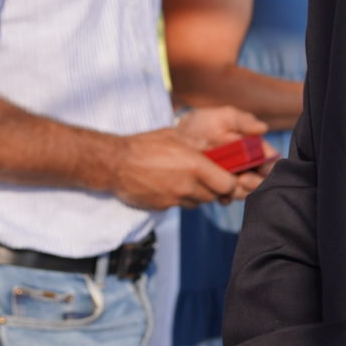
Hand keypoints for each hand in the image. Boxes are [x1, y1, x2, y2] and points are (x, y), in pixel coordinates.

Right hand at [109, 105, 270, 209]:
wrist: (115, 164)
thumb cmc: (145, 145)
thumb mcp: (176, 137)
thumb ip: (199, 146)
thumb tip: (218, 148)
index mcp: (196, 167)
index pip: (228, 185)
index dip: (230, 182)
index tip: (226, 176)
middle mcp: (188, 186)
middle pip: (215, 196)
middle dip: (214, 188)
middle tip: (206, 176)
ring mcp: (175, 199)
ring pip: (199, 202)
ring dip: (198, 194)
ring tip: (185, 178)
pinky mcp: (164, 207)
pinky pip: (181, 205)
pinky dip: (180, 198)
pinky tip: (169, 184)